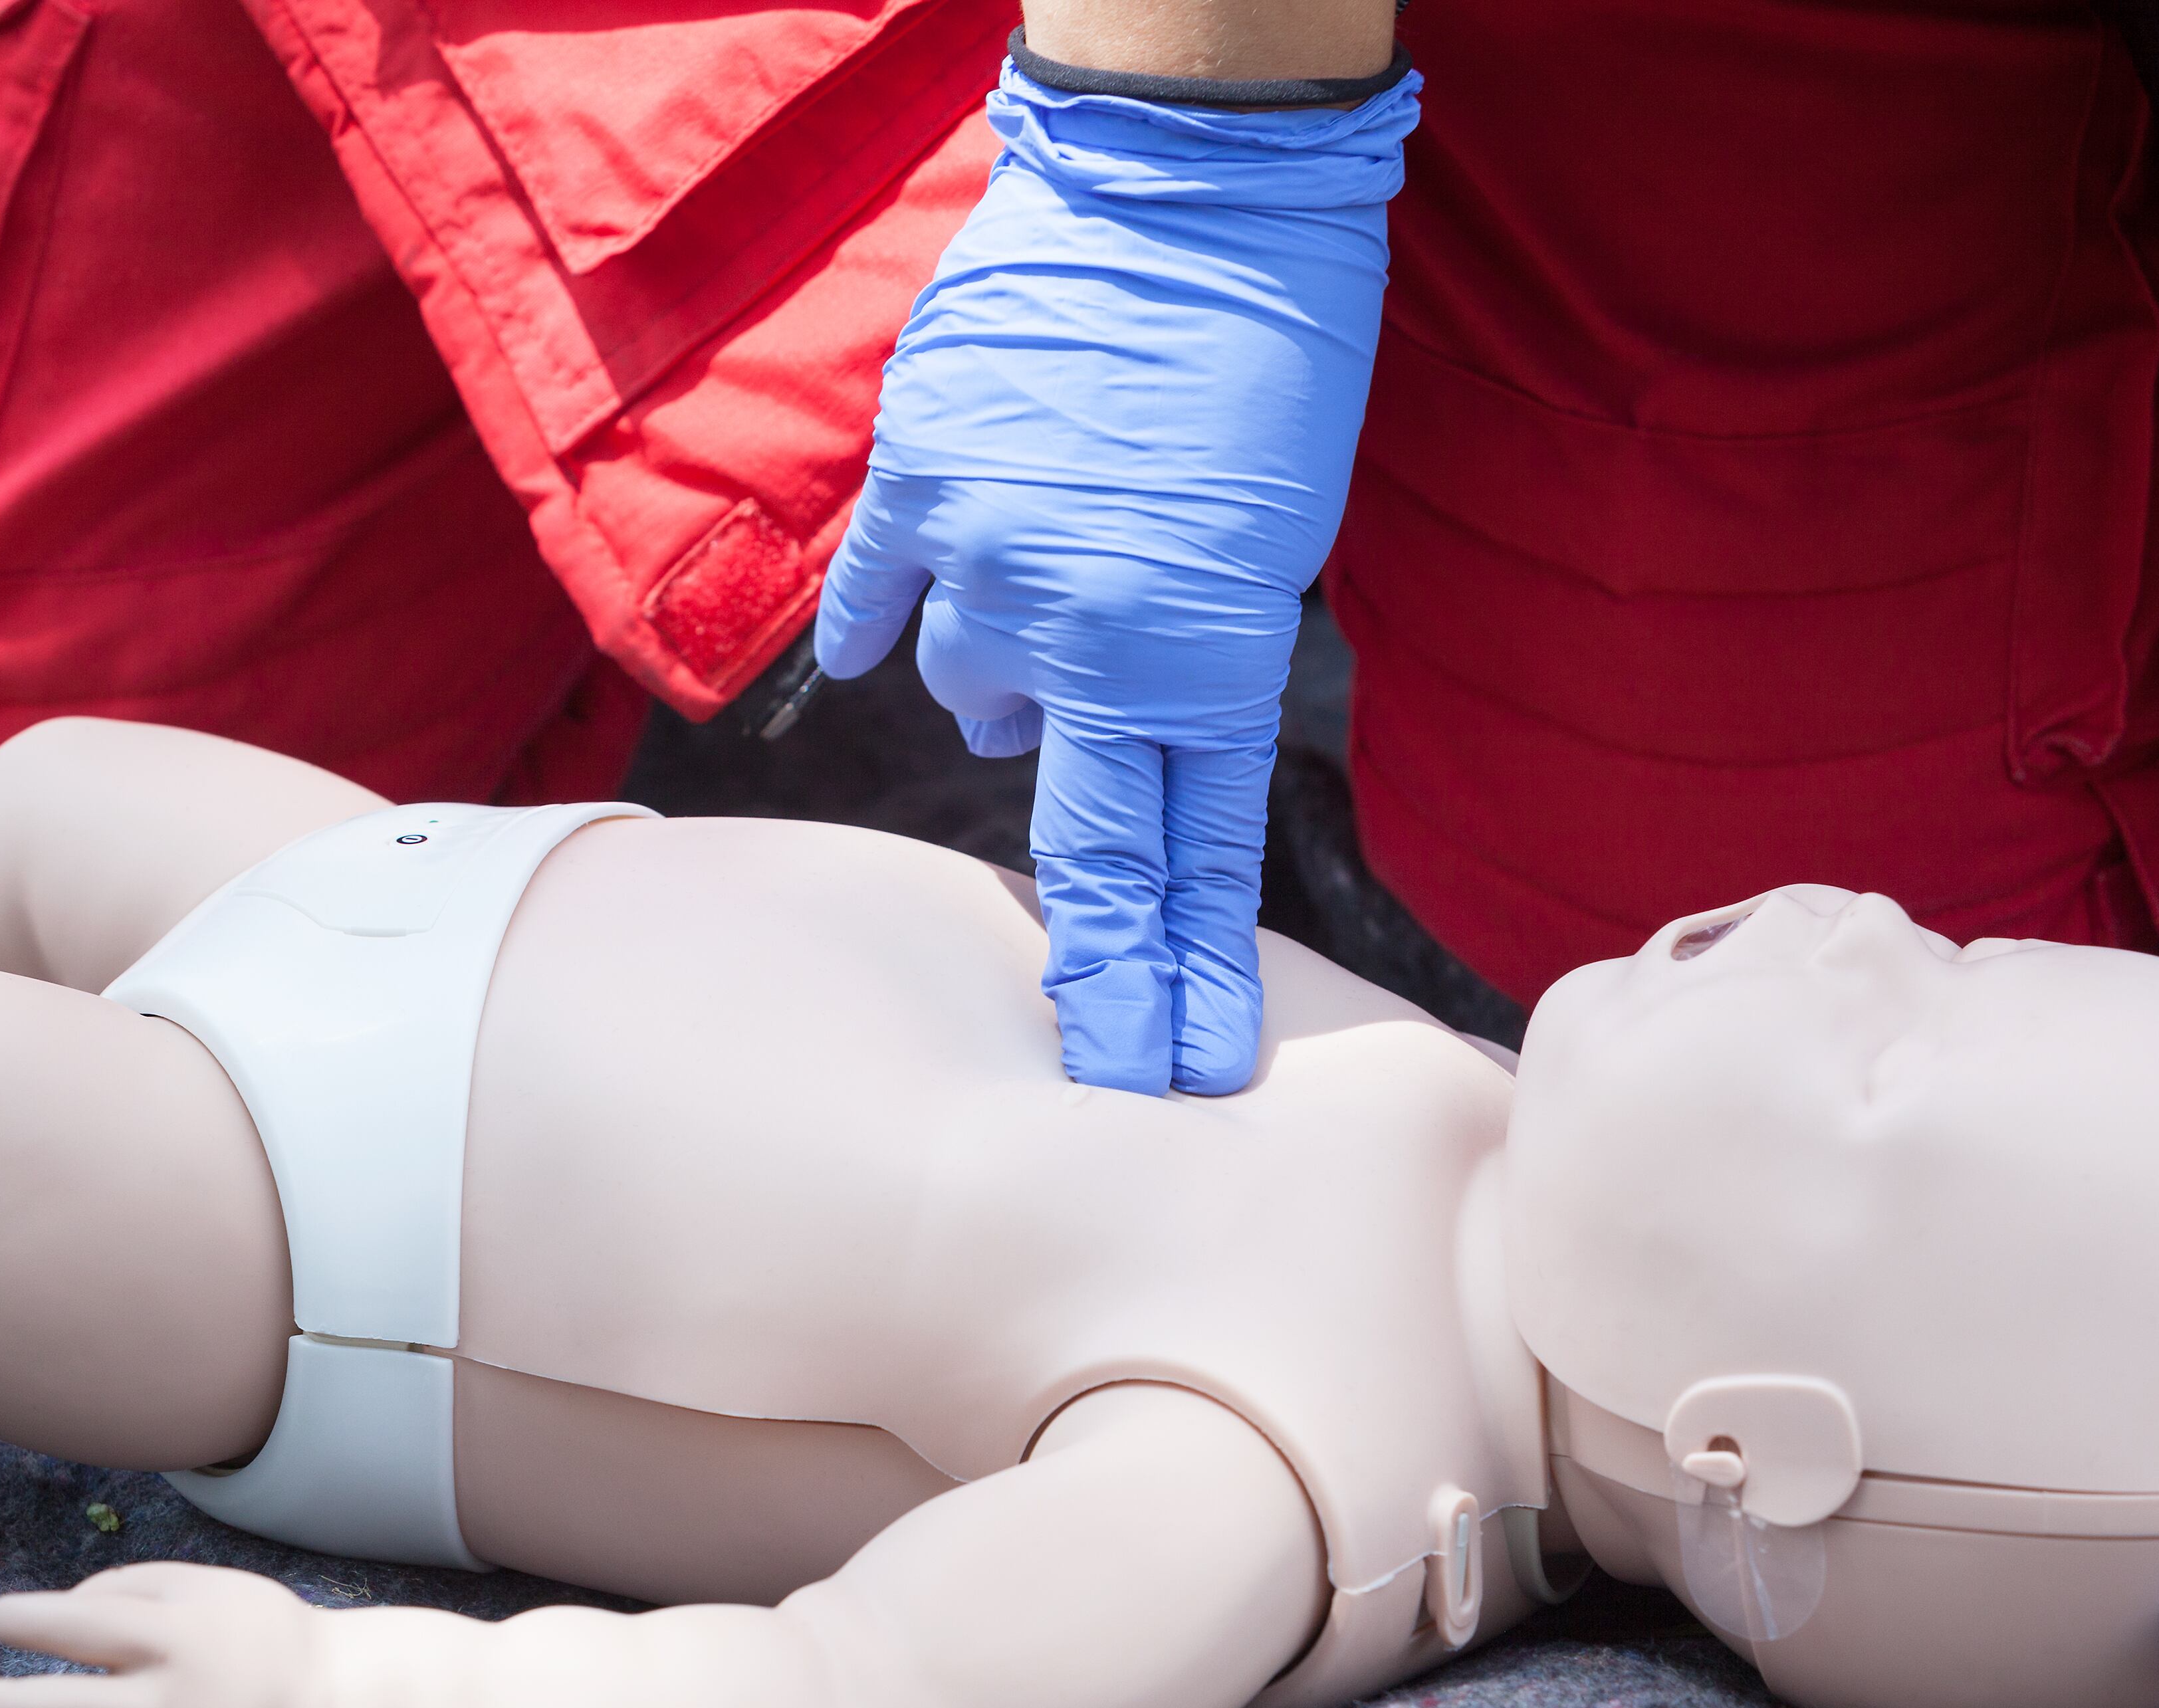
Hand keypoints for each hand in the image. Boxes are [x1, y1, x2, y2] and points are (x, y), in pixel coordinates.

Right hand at [816, 62, 1416, 1094]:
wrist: (1193, 183)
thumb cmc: (1270, 355)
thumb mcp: (1276, 533)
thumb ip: (1189, 651)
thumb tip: (1102, 719)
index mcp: (1200, 653)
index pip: (1185, 864)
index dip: (1175, 981)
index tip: (1176, 1073)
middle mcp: (1086, 635)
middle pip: (1086, 851)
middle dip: (1106, 971)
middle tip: (1113, 1060)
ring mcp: (988, 566)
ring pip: (971, 691)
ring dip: (1009, 682)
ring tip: (1043, 623)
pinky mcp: (916, 486)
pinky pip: (882, 599)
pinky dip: (893, 622)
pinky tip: (890, 649)